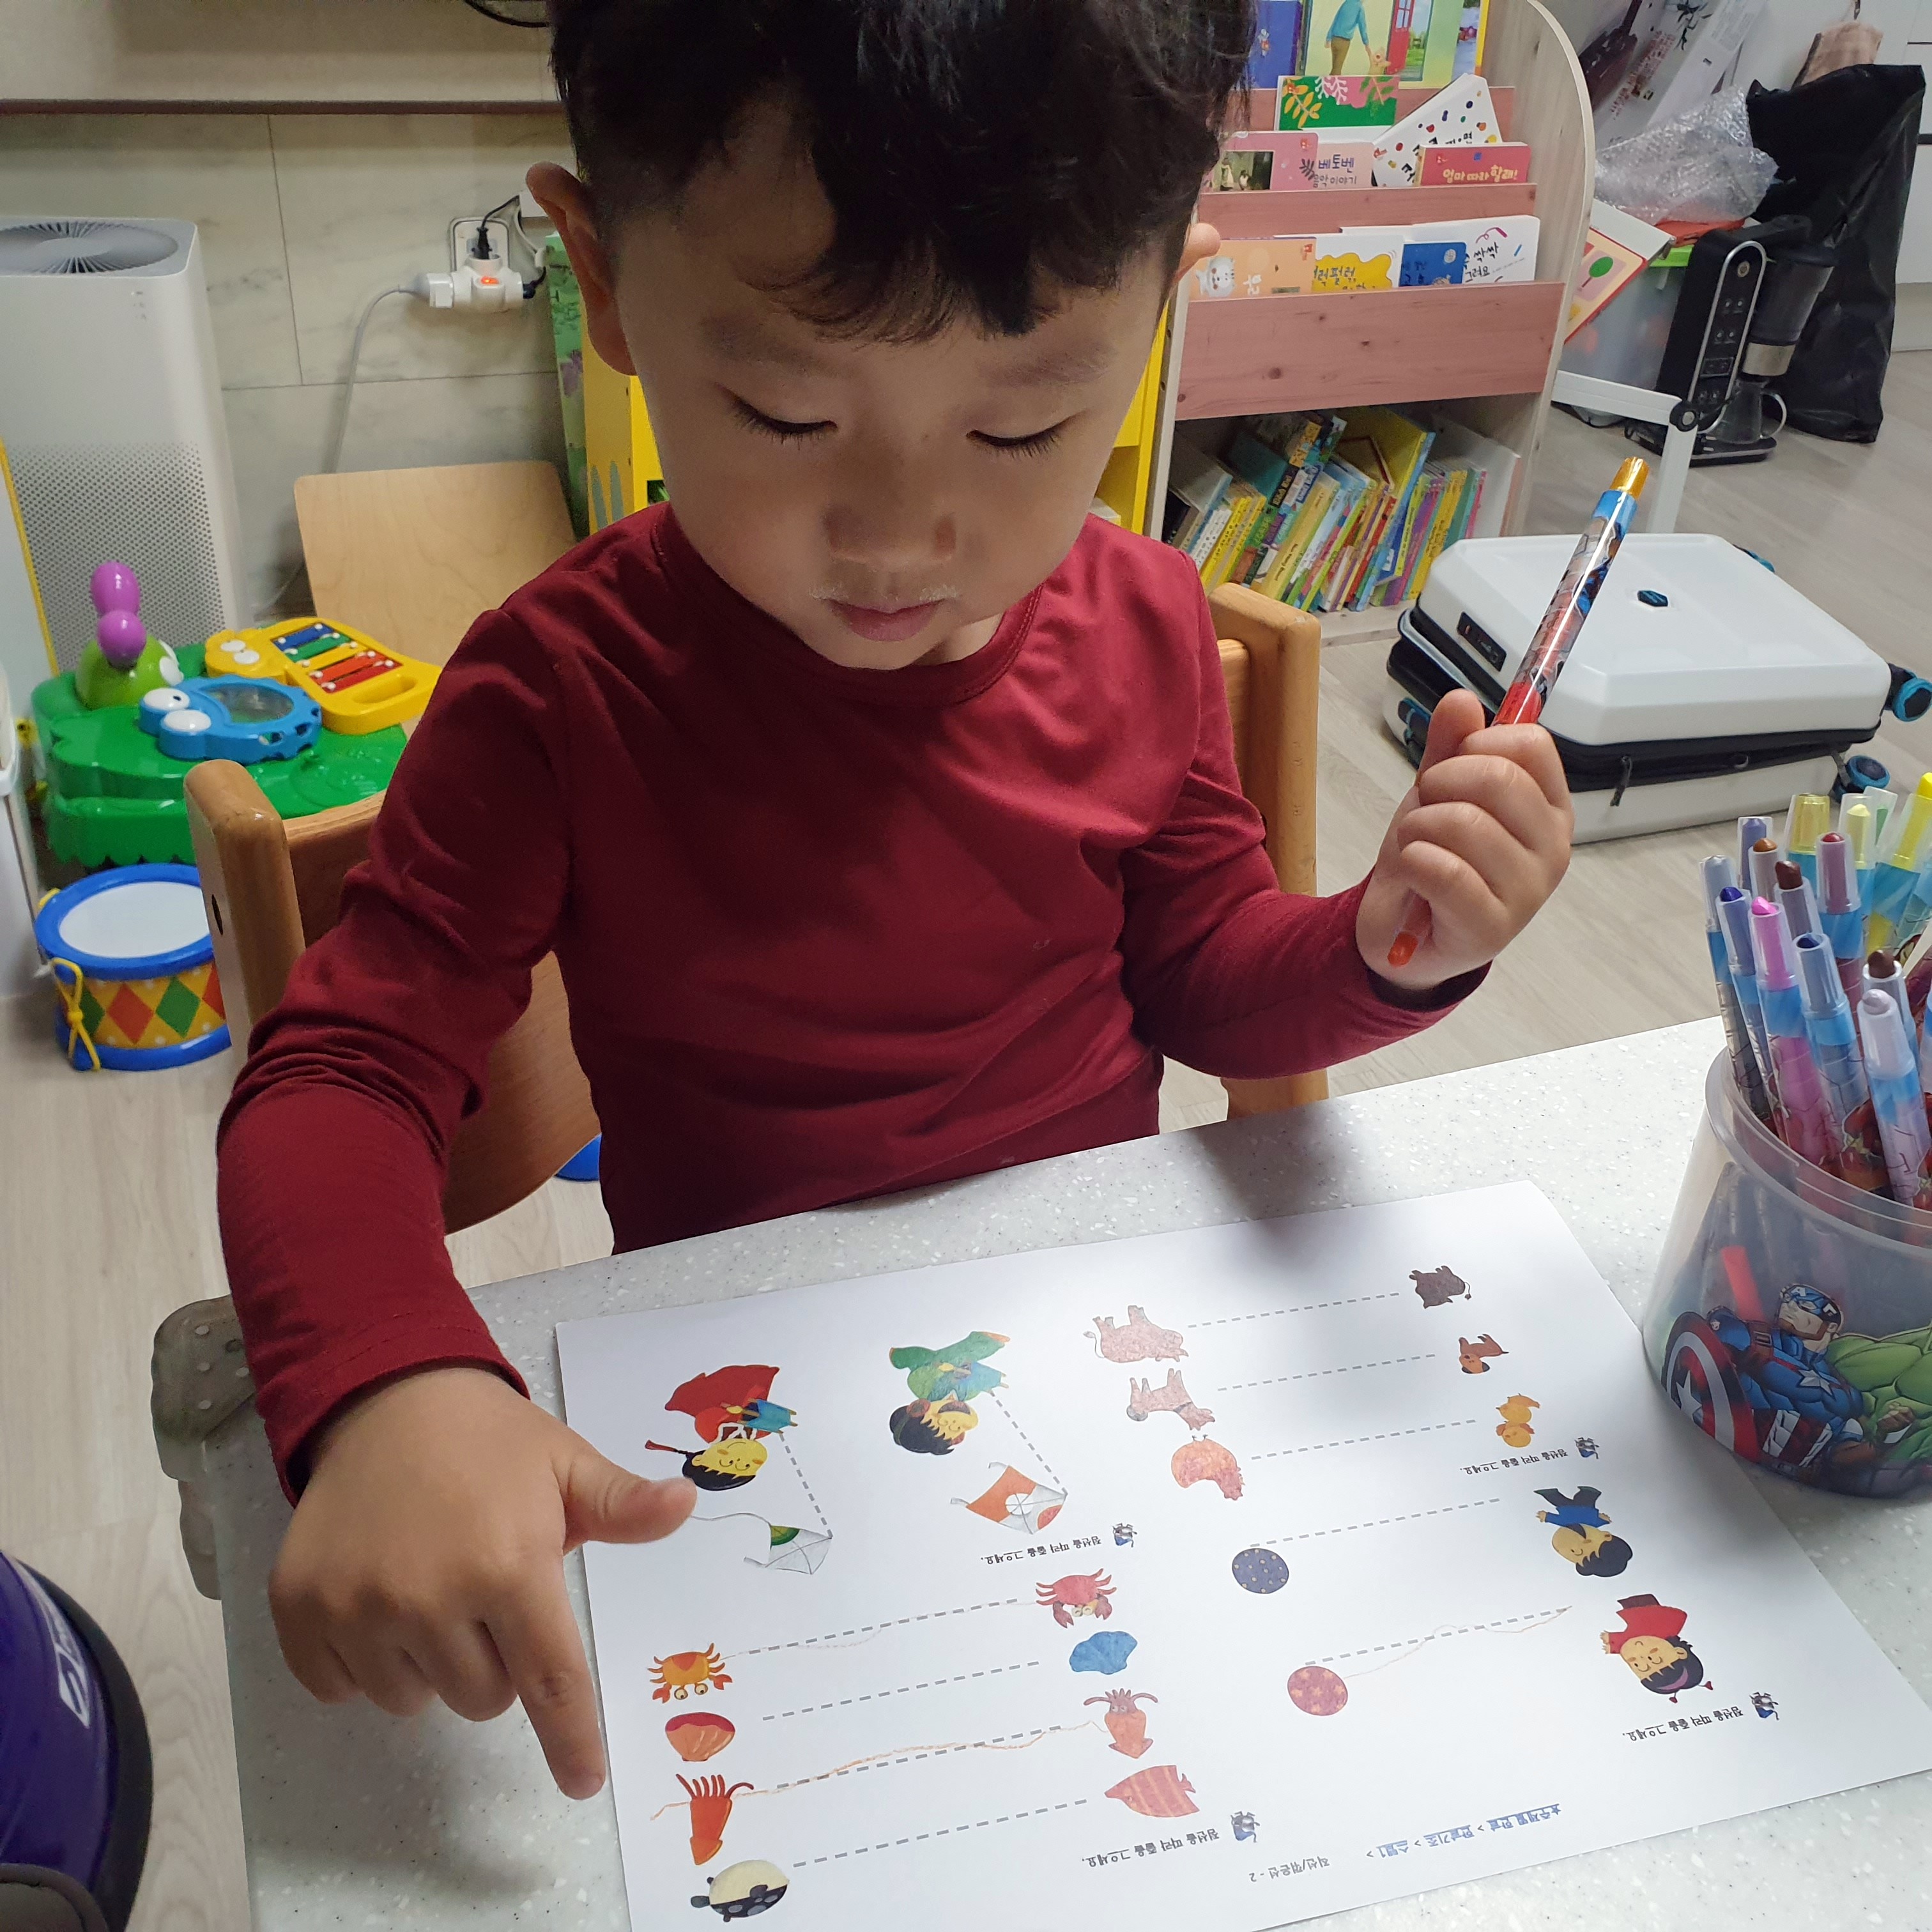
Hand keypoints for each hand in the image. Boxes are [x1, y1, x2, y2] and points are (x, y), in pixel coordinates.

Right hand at [269, 1364, 693, 1797]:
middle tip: (486, 1594)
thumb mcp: (566, 1465)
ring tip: (430, 1586)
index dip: (571, 1740)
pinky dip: (362, 1663)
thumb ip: (623, 1503)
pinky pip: (340, 1689)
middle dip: (495, 1662)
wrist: (388, 1401)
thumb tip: (686, 1503)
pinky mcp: (301, 1611)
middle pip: (481, 1699)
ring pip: (412, 1700)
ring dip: (429, 1664)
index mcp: (507, 1564)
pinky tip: (376, 1599)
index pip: (550, 1679)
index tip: (585, 1783)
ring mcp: (357, 1608)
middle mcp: (429, 1595)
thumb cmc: (492, 1443)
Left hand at [1357, 688, 1572, 990]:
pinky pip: (1442, 870)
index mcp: (1549, 809)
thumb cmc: (1431, 860)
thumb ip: (1449, 747)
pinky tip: (1411, 875)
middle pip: (1498, 779)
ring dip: (1417, 827)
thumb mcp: (1436, 794)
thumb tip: (1461, 699)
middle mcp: (1552, 849)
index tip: (1449, 768)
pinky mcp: (1492, 928)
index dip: (1476, 744)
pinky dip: (1410, 860)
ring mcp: (1527, 892)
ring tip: (1415, 847)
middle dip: (1439, 783)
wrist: (1403, 937)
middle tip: (1424, 810)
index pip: (1532, 745)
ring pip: (1464, 822)